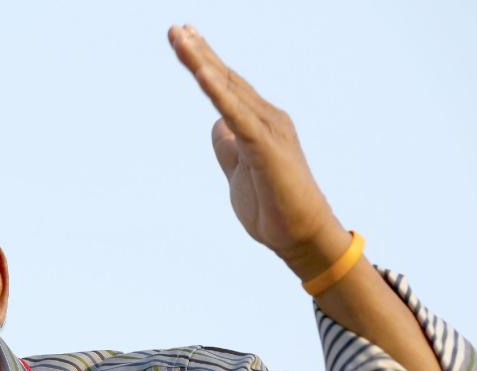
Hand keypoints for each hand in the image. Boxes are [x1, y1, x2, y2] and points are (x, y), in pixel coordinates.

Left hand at [168, 24, 348, 278]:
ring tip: (181, 38)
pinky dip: (218, 94)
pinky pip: (237, 116)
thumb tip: (217, 123)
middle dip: (199, 53)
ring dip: (203, 63)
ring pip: (229, 90)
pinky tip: (202, 74)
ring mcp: (268, 131)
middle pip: (226, 79)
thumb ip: (228, 145)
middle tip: (175, 28)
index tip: (185, 38)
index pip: (227, 86)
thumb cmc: (274, 207)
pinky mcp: (266, 149)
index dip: (205, 62)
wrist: (301, 237)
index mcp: (259, 123)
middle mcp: (267, 119)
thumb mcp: (238, 170)